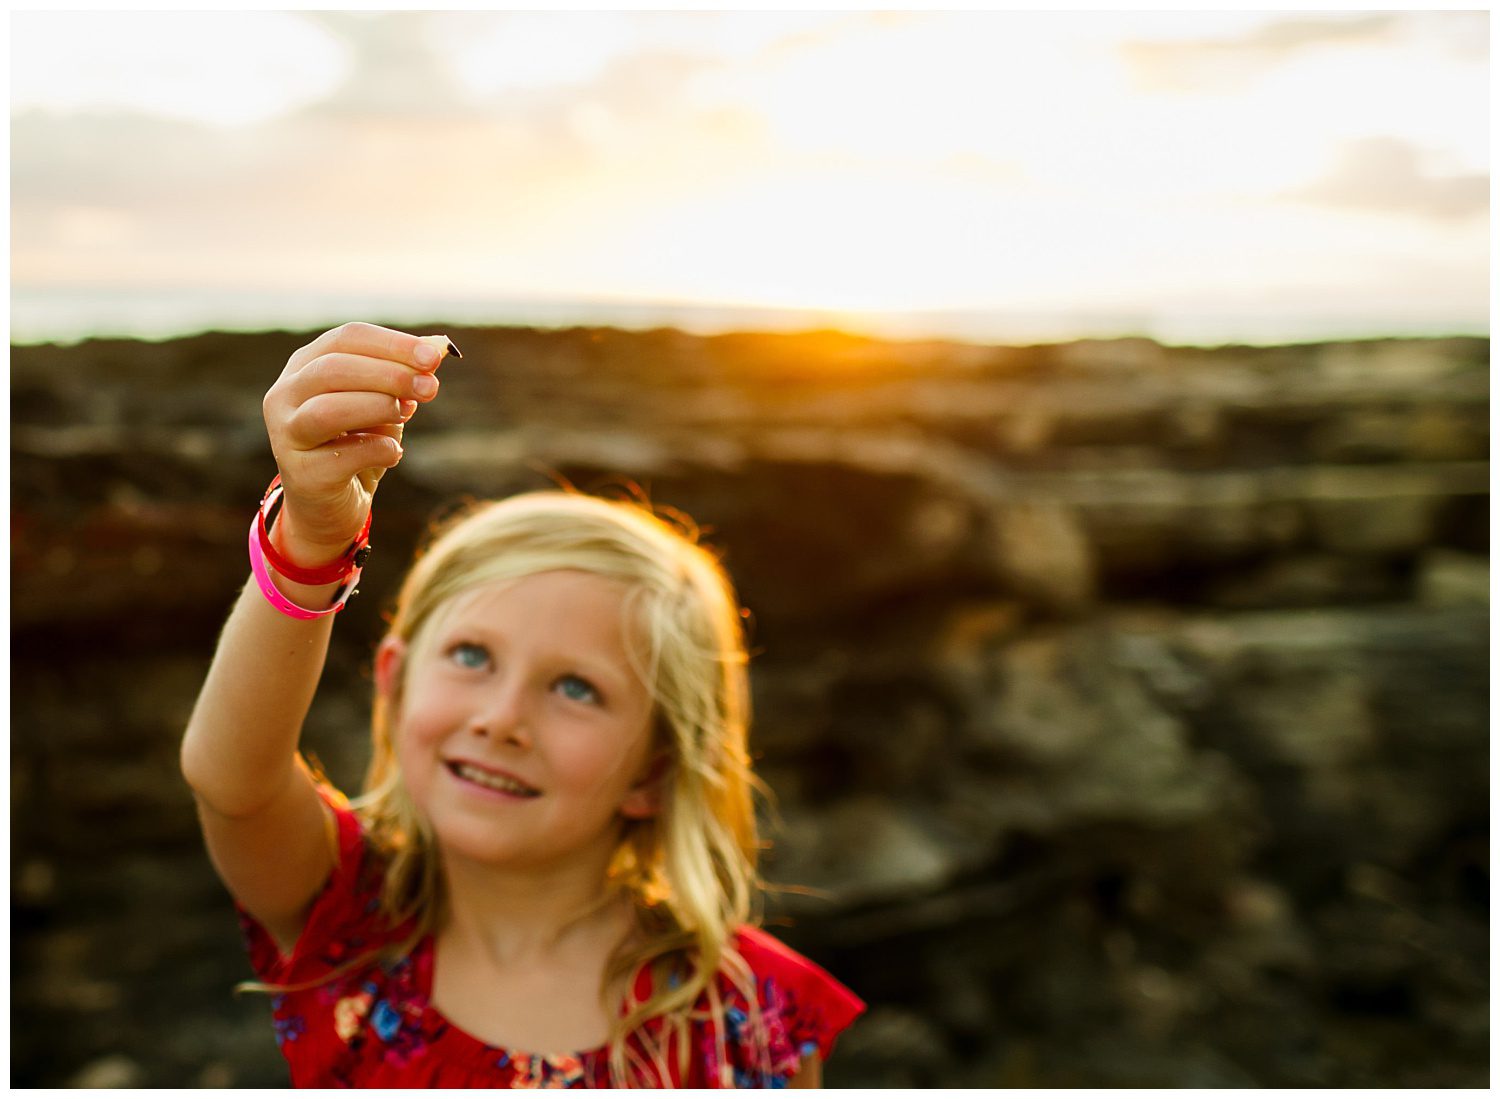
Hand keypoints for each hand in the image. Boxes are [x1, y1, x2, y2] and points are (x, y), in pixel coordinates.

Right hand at [262, 321, 451, 564]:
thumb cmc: (358, 444)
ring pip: (328, 410)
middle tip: (431, 388)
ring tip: (407, 412)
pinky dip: (379, 450)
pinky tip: (393, 452)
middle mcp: (285, 395)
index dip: (392, 344)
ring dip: (378, 407)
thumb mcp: (382, 406)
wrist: (332, 505)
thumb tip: (435, 354)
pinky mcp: (301, 475)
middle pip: (334, 369)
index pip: (346, 338)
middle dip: (390, 375)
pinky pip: (344, 456)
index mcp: (305, 366)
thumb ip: (402, 379)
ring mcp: (286, 435)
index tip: (434, 356)